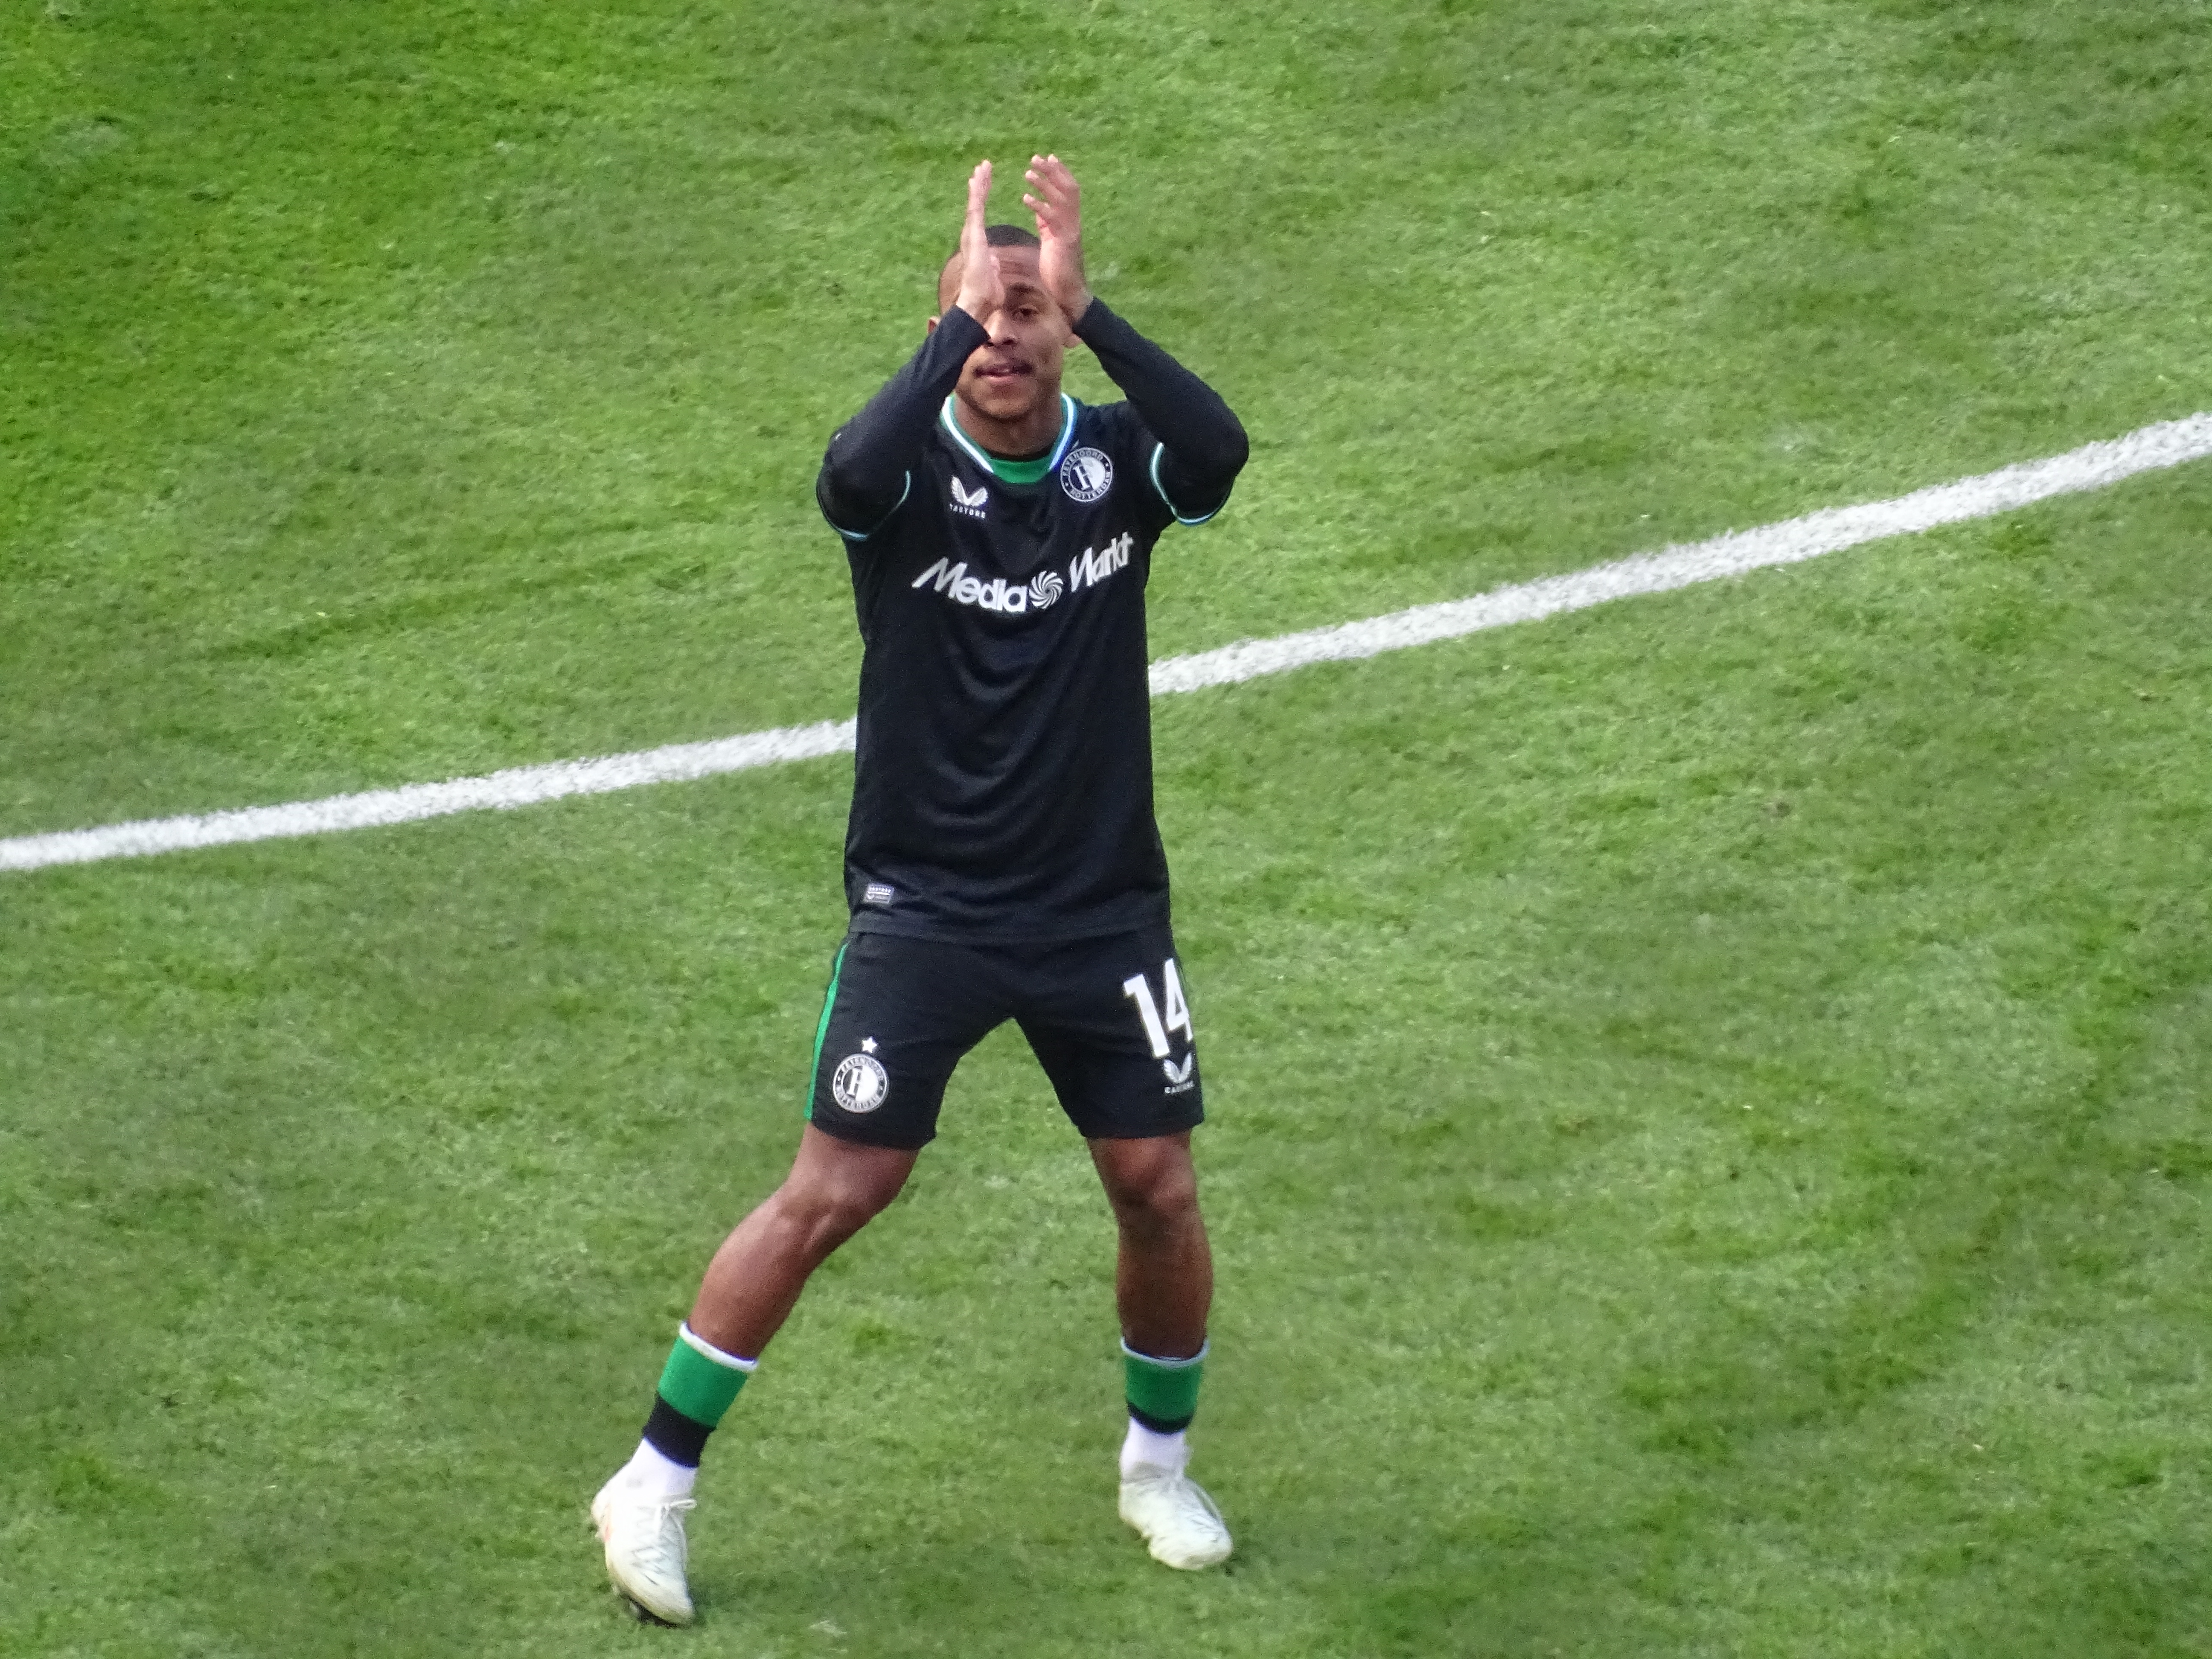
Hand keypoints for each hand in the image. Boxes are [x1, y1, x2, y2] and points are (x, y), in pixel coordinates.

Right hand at [951, 159, 1002, 322]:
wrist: (978, 299)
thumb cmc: (986, 292)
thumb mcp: (992, 274)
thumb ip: (991, 264)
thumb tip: (993, 262)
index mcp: (977, 241)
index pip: (980, 214)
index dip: (983, 197)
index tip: (985, 182)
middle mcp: (971, 234)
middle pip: (976, 204)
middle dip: (980, 184)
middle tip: (983, 166)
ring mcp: (971, 233)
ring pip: (974, 202)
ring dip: (978, 184)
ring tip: (982, 166)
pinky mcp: (973, 234)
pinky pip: (975, 209)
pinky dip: (977, 193)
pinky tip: (978, 180)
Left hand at [1022, 153, 1090, 323]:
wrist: (1070, 294)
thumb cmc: (1059, 271)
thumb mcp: (1051, 240)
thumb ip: (1047, 223)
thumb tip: (1040, 208)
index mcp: (1069, 221)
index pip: (1068, 190)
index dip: (1059, 173)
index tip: (1047, 157)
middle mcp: (1073, 222)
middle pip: (1068, 188)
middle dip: (1053, 171)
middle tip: (1036, 158)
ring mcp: (1070, 231)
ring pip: (1061, 199)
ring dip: (1045, 184)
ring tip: (1028, 173)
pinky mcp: (1064, 242)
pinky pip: (1052, 220)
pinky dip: (1039, 207)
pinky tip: (1026, 198)